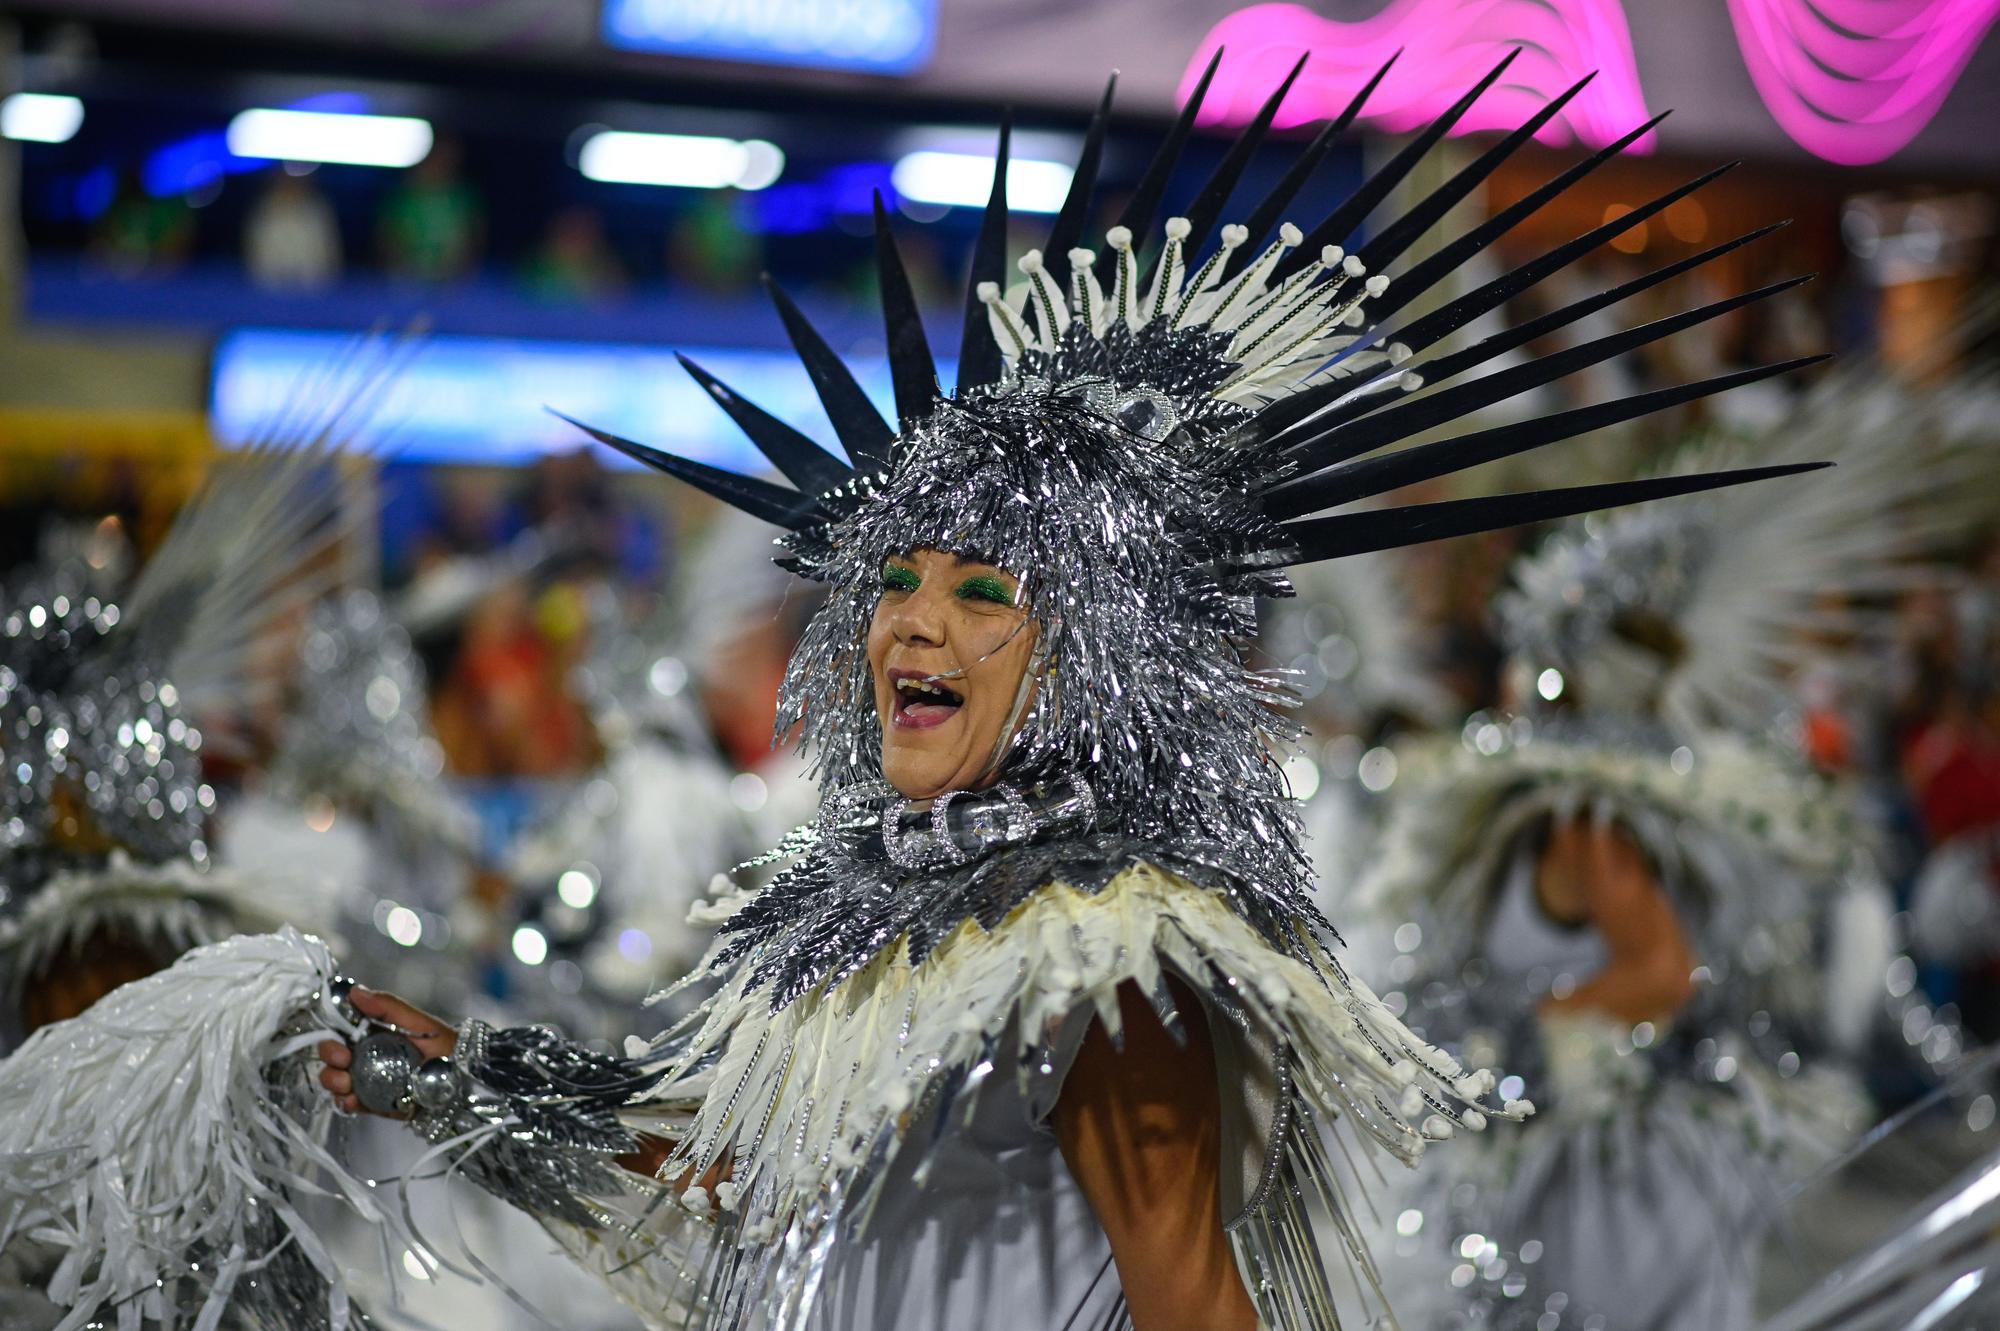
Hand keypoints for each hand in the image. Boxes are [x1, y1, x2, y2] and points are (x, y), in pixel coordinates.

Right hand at [316, 987, 458, 1115]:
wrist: (465, 1080)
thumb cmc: (446, 1046)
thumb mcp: (420, 1023)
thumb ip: (389, 1008)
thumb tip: (356, 991)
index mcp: (374, 1032)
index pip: (341, 1028)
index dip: (332, 1030)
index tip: (338, 1037)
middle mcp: (366, 1055)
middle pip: (333, 1055)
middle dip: (330, 1056)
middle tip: (343, 1059)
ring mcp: (368, 1079)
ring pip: (336, 1080)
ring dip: (333, 1080)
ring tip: (346, 1083)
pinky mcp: (373, 1102)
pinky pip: (350, 1104)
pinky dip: (345, 1103)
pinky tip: (352, 1100)